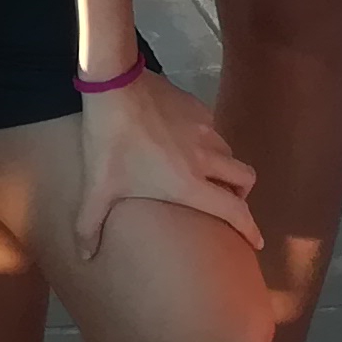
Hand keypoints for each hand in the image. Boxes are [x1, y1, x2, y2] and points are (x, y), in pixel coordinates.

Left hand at [73, 71, 260, 260]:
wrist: (114, 85)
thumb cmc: (110, 142)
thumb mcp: (98, 187)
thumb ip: (90, 225)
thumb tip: (84, 256)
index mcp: (189, 184)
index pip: (234, 211)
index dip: (250, 229)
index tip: (257, 242)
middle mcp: (206, 158)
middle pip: (245, 178)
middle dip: (242, 194)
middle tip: (228, 201)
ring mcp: (205, 129)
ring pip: (230, 151)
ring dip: (225, 166)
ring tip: (206, 172)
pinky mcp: (197, 106)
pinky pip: (214, 128)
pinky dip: (209, 141)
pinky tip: (187, 141)